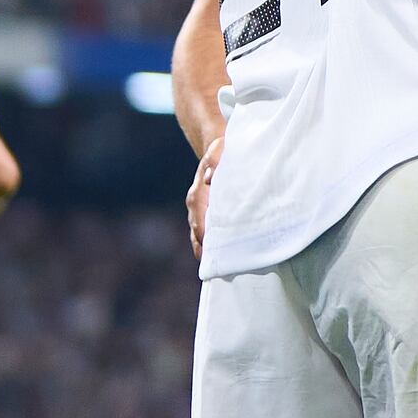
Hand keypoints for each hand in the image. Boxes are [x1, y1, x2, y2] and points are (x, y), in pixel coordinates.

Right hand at [184, 134, 216, 259]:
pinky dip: (210, 246)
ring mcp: (198, 210)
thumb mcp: (220, 149)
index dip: (206, 238)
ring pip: (200, 237)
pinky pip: (205, 233)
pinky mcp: (205, 212)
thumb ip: (215, 160)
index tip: (213, 255)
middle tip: (221, 271)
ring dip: (208, 252)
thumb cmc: (222, 148)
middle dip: (207, 252)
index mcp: (197, 194)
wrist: (216, 146)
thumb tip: (209, 179)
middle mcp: (194, 205)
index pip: (199, 222)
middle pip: (198, 234)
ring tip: (222, 271)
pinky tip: (222, 260)